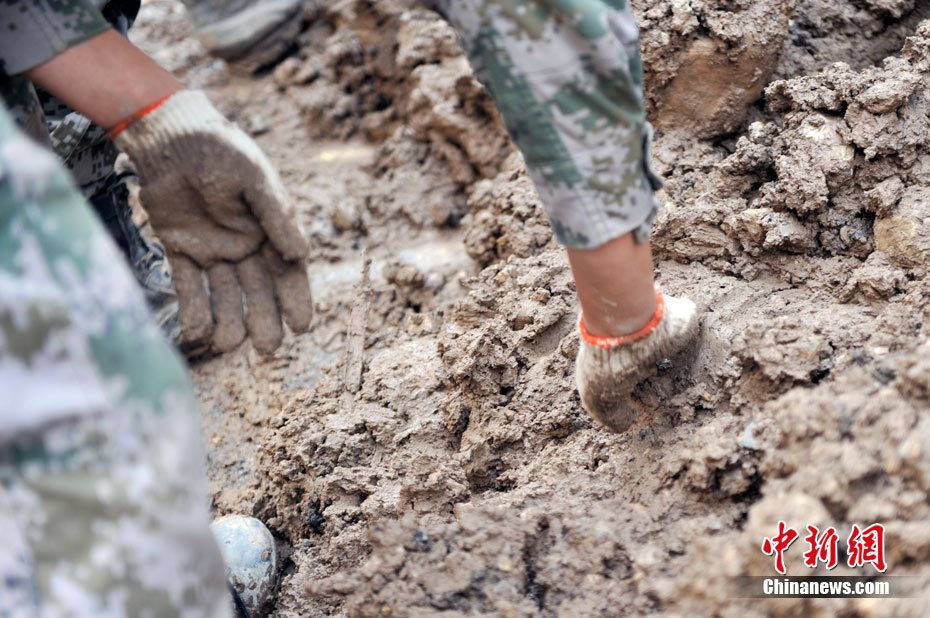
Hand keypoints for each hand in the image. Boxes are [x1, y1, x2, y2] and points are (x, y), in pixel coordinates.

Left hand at [114, 90, 311, 353]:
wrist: (173, 135)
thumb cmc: (223, 152)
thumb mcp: (255, 181)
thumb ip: (276, 217)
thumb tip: (300, 256)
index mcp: (270, 230)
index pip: (289, 273)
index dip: (296, 301)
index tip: (301, 328)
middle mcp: (245, 245)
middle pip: (259, 292)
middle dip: (265, 320)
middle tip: (268, 349)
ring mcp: (213, 249)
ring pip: (225, 294)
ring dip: (228, 321)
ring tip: (228, 345)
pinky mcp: (182, 248)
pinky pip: (189, 284)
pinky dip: (193, 308)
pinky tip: (196, 333)